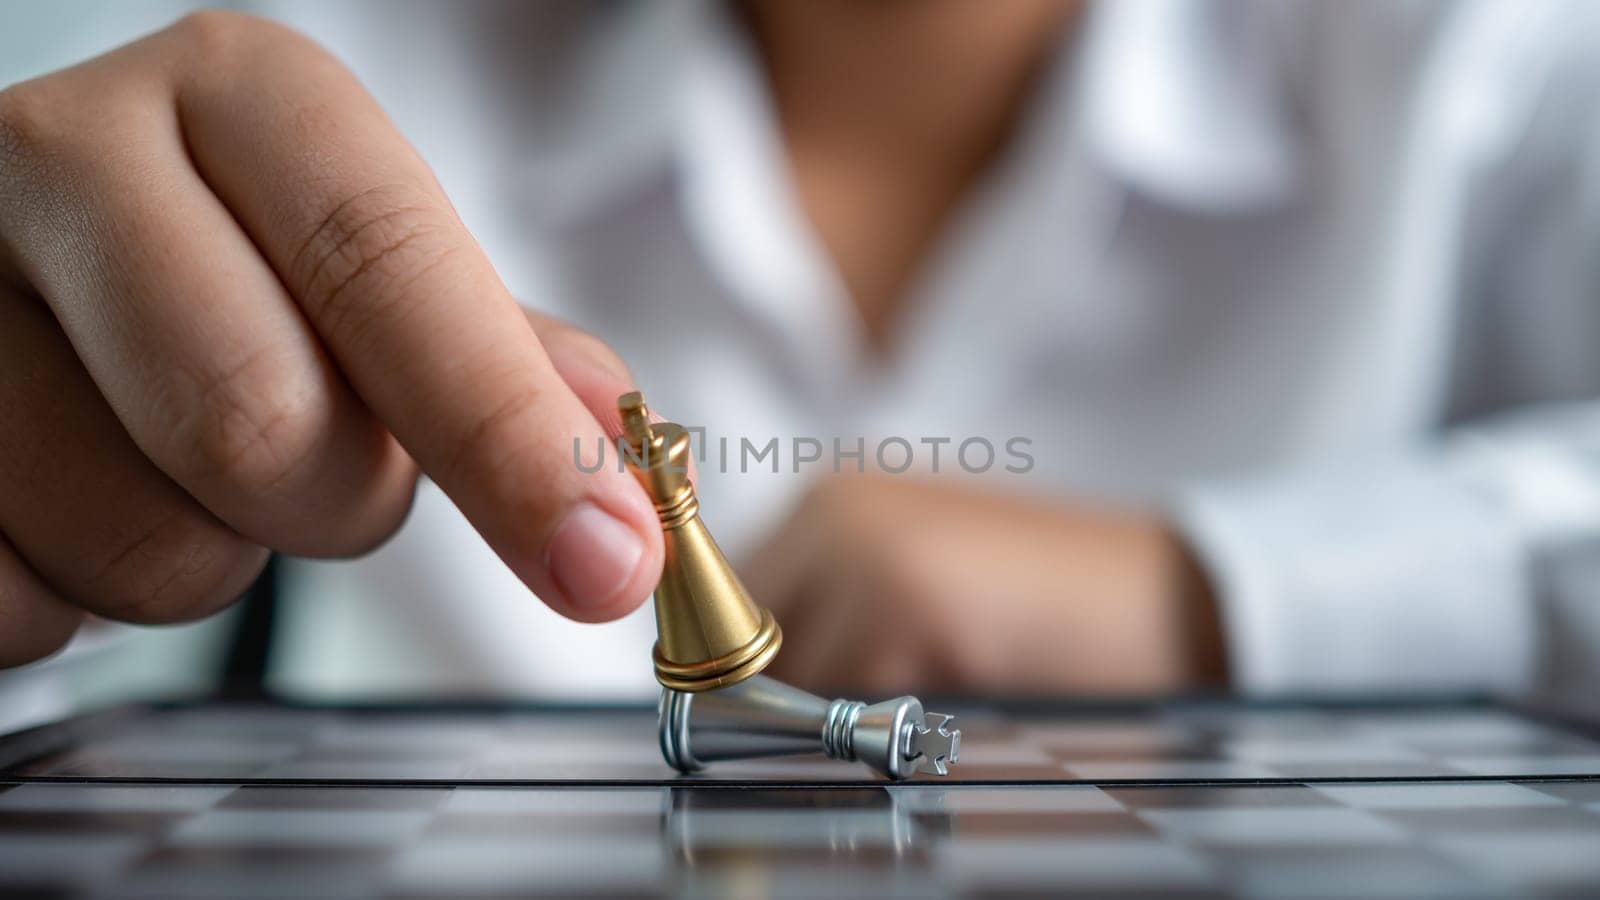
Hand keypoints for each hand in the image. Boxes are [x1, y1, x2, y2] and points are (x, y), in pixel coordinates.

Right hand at [0, 12, 662, 667]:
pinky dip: (79, 600)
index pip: (383, 263)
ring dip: (208, 557)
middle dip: (337, 504)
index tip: (607, 558)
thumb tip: (610, 440)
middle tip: (322, 474)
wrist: (9, 265)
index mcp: (235, 95)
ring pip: (142, 544)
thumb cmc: (220, 266)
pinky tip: (77, 506)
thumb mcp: (358, 262)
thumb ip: (491, 348)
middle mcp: (65, 153)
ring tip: (176, 469)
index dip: (502, 429)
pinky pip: (22, 605)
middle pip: (259, 421)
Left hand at [744, 474, 1226, 695]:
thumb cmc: (1049, 602)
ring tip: (943, 682)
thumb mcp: (921, 580)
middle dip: (787, 694)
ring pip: (791, 686)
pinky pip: (847, 710)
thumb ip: (828, 608)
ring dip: (843, 715)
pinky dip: (892, 728)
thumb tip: (742, 683)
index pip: (727, 603)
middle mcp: (839, 512)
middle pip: (747, 645)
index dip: (744, 668)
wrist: (1174, 597)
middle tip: (880, 700)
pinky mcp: (911, 605)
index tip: (777, 706)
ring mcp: (870, 553)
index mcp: (836, 500)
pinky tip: (965, 687)